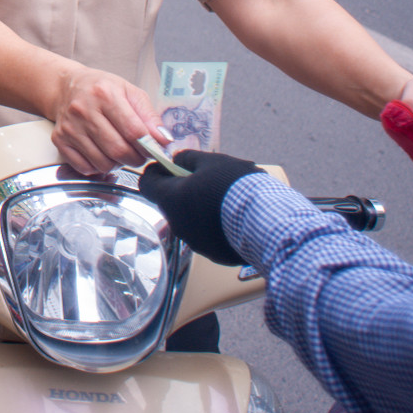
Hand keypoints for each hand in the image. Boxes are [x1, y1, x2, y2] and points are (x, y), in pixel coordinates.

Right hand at [47, 67, 162, 174]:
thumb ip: (149, 116)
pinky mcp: (60, 140)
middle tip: (139, 154)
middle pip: (118, 150)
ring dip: (117, 164)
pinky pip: (85, 168)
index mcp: (105, 94)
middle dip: (135, 158)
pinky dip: (98, 167)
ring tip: (119, 151)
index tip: (154, 149)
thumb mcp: (130, 92)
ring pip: (103, 163)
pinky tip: (101, 154)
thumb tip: (164, 140)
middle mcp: (84, 110)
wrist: (67, 86)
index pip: (134, 131)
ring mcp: (70, 127)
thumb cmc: (101, 89)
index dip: (149, 146)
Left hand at [137, 149, 261, 265]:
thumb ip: (188, 159)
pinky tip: (233, 216)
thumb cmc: (235, 188)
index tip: (168, 165)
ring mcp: (194, 242)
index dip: (157, 171)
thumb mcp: (211, 162)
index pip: (147, 183)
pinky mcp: (213, 253)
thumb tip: (178, 160)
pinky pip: (207, 234)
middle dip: (184, 188)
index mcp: (170, 199)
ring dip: (200, 207)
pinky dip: (215, 224)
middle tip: (206, 178)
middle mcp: (177, 224)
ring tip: (225, 197)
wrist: (266, 222)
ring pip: (190, 218)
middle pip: (171, 201)